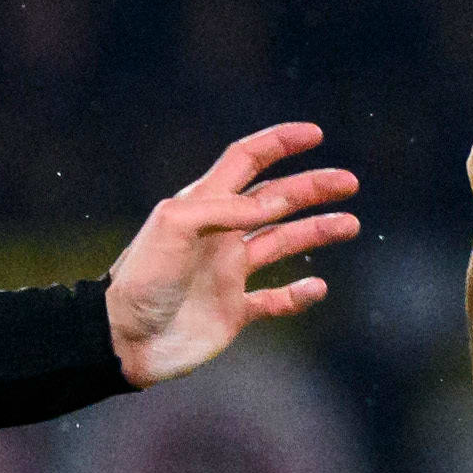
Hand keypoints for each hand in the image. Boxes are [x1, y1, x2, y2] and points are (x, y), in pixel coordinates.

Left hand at [107, 122, 359, 386]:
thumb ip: (224, 209)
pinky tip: (317, 286)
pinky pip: (275, 299)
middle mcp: (221, 235)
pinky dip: (299, 294)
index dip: (278, 144)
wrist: (122, 338)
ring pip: (283, 243)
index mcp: (203, 206)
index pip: (246, 162)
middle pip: (276, 199)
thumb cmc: (141, 278)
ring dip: (317, 231)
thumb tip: (272, 205)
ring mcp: (228, 273)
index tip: (315, 134)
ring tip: (350, 224)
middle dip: (312, 187)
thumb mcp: (175, 227)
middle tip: (349, 182)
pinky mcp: (233, 311)